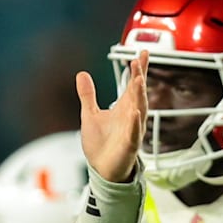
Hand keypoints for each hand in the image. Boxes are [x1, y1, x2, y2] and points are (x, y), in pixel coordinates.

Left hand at [78, 50, 147, 182]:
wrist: (102, 169)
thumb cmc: (101, 143)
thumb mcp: (90, 115)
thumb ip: (88, 95)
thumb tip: (81, 74)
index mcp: (124, 108)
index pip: (133, 85)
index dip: (138, 70)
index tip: (141, 53)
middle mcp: (131, 117)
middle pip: (137, 94)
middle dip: (139, 77)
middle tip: (139, 60)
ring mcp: (132, 131)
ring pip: (139, 111)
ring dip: (140, 96)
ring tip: (139, 80)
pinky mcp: (128, 146)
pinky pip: (134, 134)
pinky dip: (135, 124)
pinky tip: (135, 114)